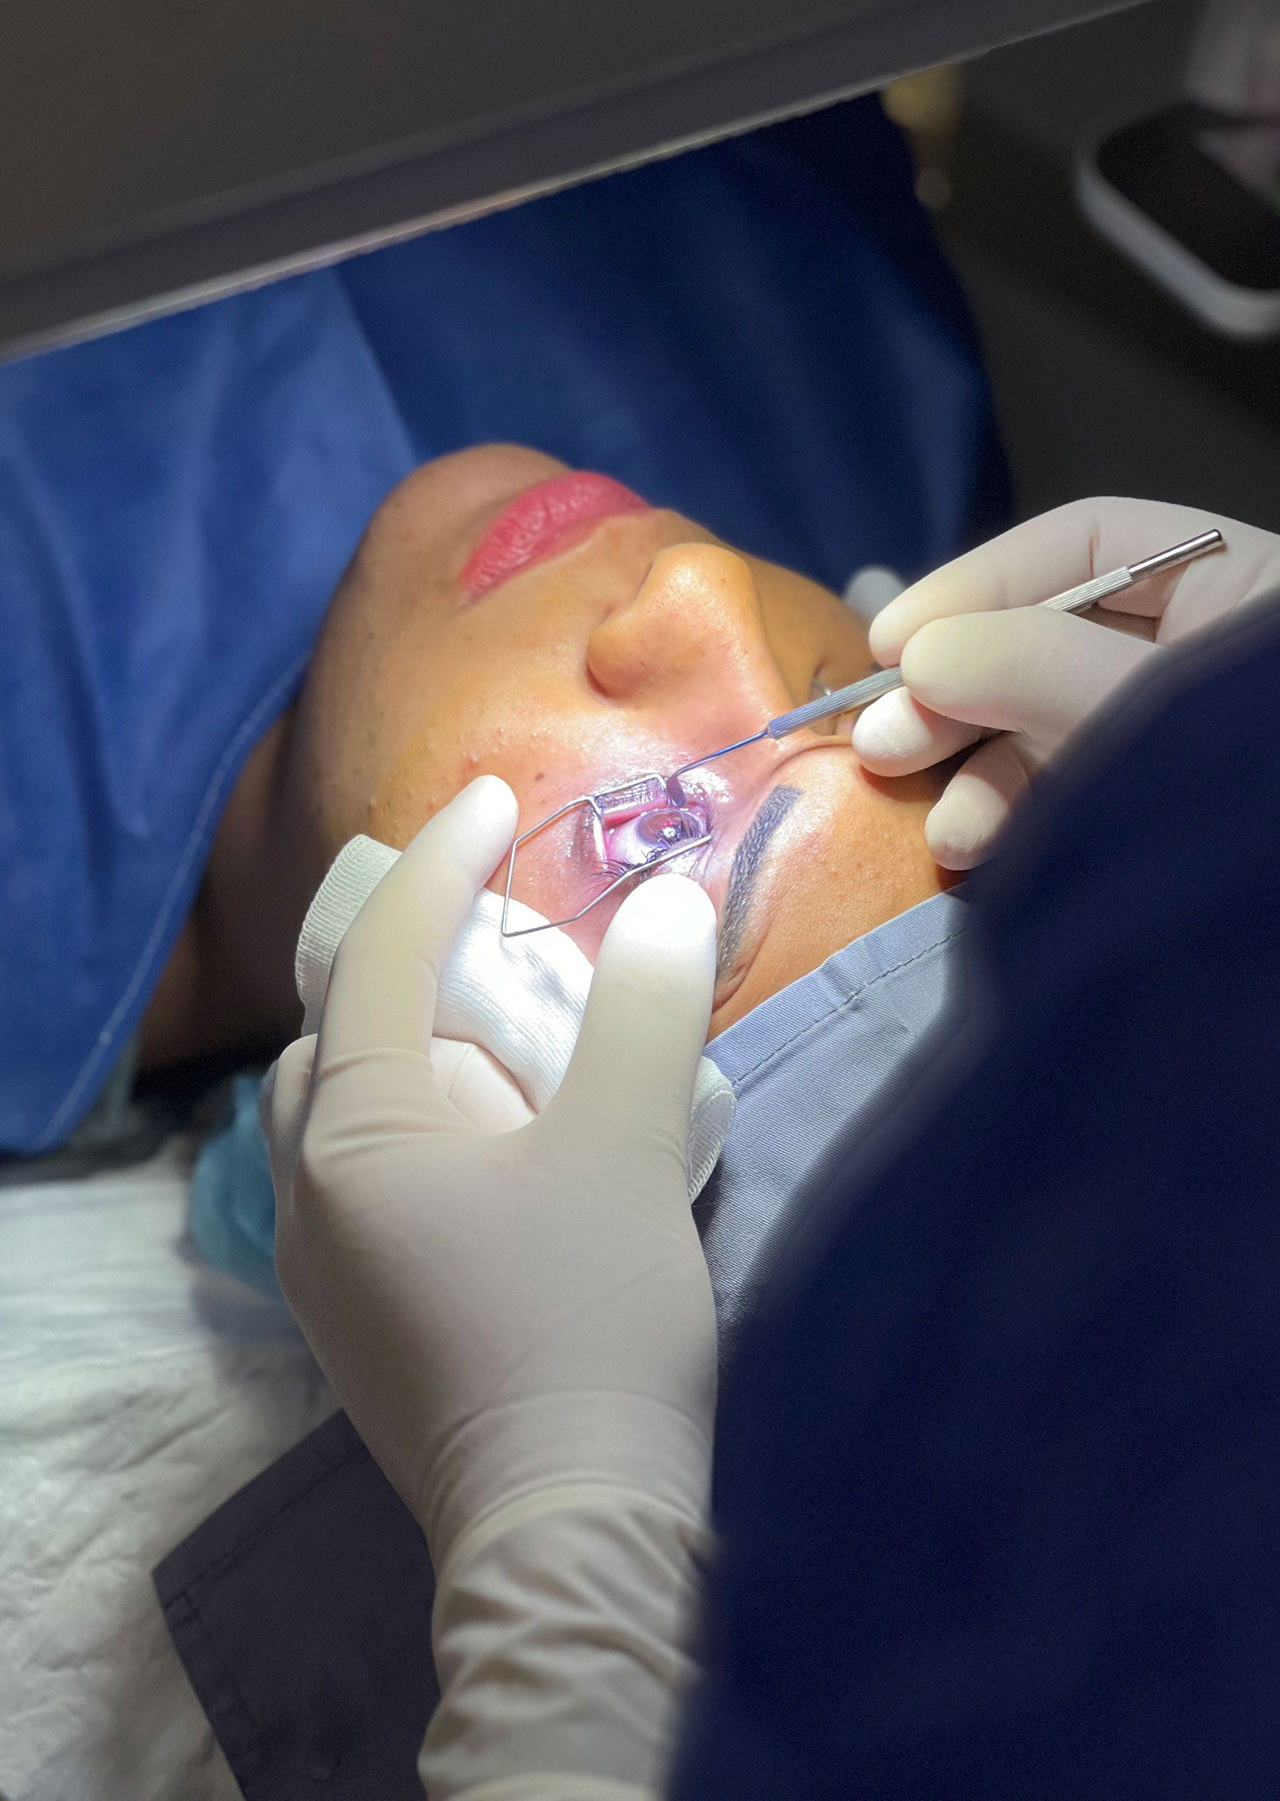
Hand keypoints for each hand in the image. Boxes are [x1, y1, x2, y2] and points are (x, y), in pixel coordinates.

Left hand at [268, 775, 717, 1561]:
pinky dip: (432, 1127)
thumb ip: (641, 1010)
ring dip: (425, 1052)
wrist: (570, 1535)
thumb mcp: (625, 1148)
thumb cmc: (588, 1326)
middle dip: (419, 961)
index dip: (441, 860)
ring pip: (354, 1109)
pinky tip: (513, 1147)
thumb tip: (662, 901)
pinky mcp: (365, 1320)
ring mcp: (326, 1267)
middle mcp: (308, 1193)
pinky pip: (375, 1176)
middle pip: (344, 1030)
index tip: (498, 799)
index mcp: (351, 1134)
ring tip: (524, 1043)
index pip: (384, 956)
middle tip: (512, 936)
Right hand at [852, 498, 1279, 868]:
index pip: (1087, 546)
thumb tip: (918, 655)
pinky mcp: (1151, 819)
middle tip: (879, 740)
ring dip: (975, 770)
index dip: (978, 583)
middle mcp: (1202, 656)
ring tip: (937, 826)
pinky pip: (1060, 794)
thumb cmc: (1261, 796)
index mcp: (1237, 588)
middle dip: (958, 689)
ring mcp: (1173, 744)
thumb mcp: (1152, 712)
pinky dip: (1007, 816)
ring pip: (1042, 725)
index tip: (890, 643)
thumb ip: (1036, 667)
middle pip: (1047, 635)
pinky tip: (971, 850)